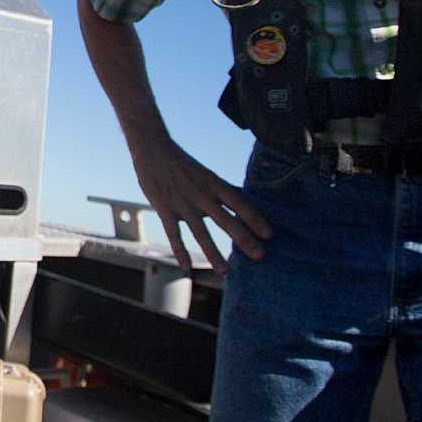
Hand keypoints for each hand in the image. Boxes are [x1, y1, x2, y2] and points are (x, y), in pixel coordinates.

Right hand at [129, 138, 271, 274]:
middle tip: (259, 256)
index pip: (239, 203)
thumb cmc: (182, 164)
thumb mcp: (206, 174)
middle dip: (243, 239)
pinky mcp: (165, 209)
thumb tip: (245, 199)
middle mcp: (201, 195)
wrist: (153, 149)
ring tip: (225, 271)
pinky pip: (173, 234)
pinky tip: (186, 266)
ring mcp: (183, 203)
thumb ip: (222, 190)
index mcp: (214, 184)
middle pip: (226, 220)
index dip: (255, 218)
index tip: (268, 234)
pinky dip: (180, 250)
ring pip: (201, 232)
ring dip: (213, 253)